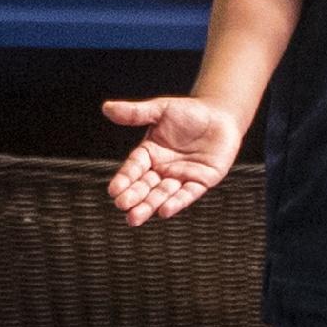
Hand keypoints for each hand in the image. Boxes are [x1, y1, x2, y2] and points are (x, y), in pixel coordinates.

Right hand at [102, 96, 245, 223]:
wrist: (221, 115)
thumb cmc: (189, 112)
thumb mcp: (160, 109)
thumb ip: (135, 113)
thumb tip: (106, 108)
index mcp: (149, 153)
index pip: (134, 168)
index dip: (124, 178)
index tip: (113, 190)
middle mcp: (162, 168)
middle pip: (145, 186)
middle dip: (134, 197)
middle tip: (122, 206)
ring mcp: (181, 177)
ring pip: (163, 194)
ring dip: (150, 206)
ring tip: (135, 218)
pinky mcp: (201, 182)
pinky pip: (188, 194)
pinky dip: (177, 202)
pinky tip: (165, 211)